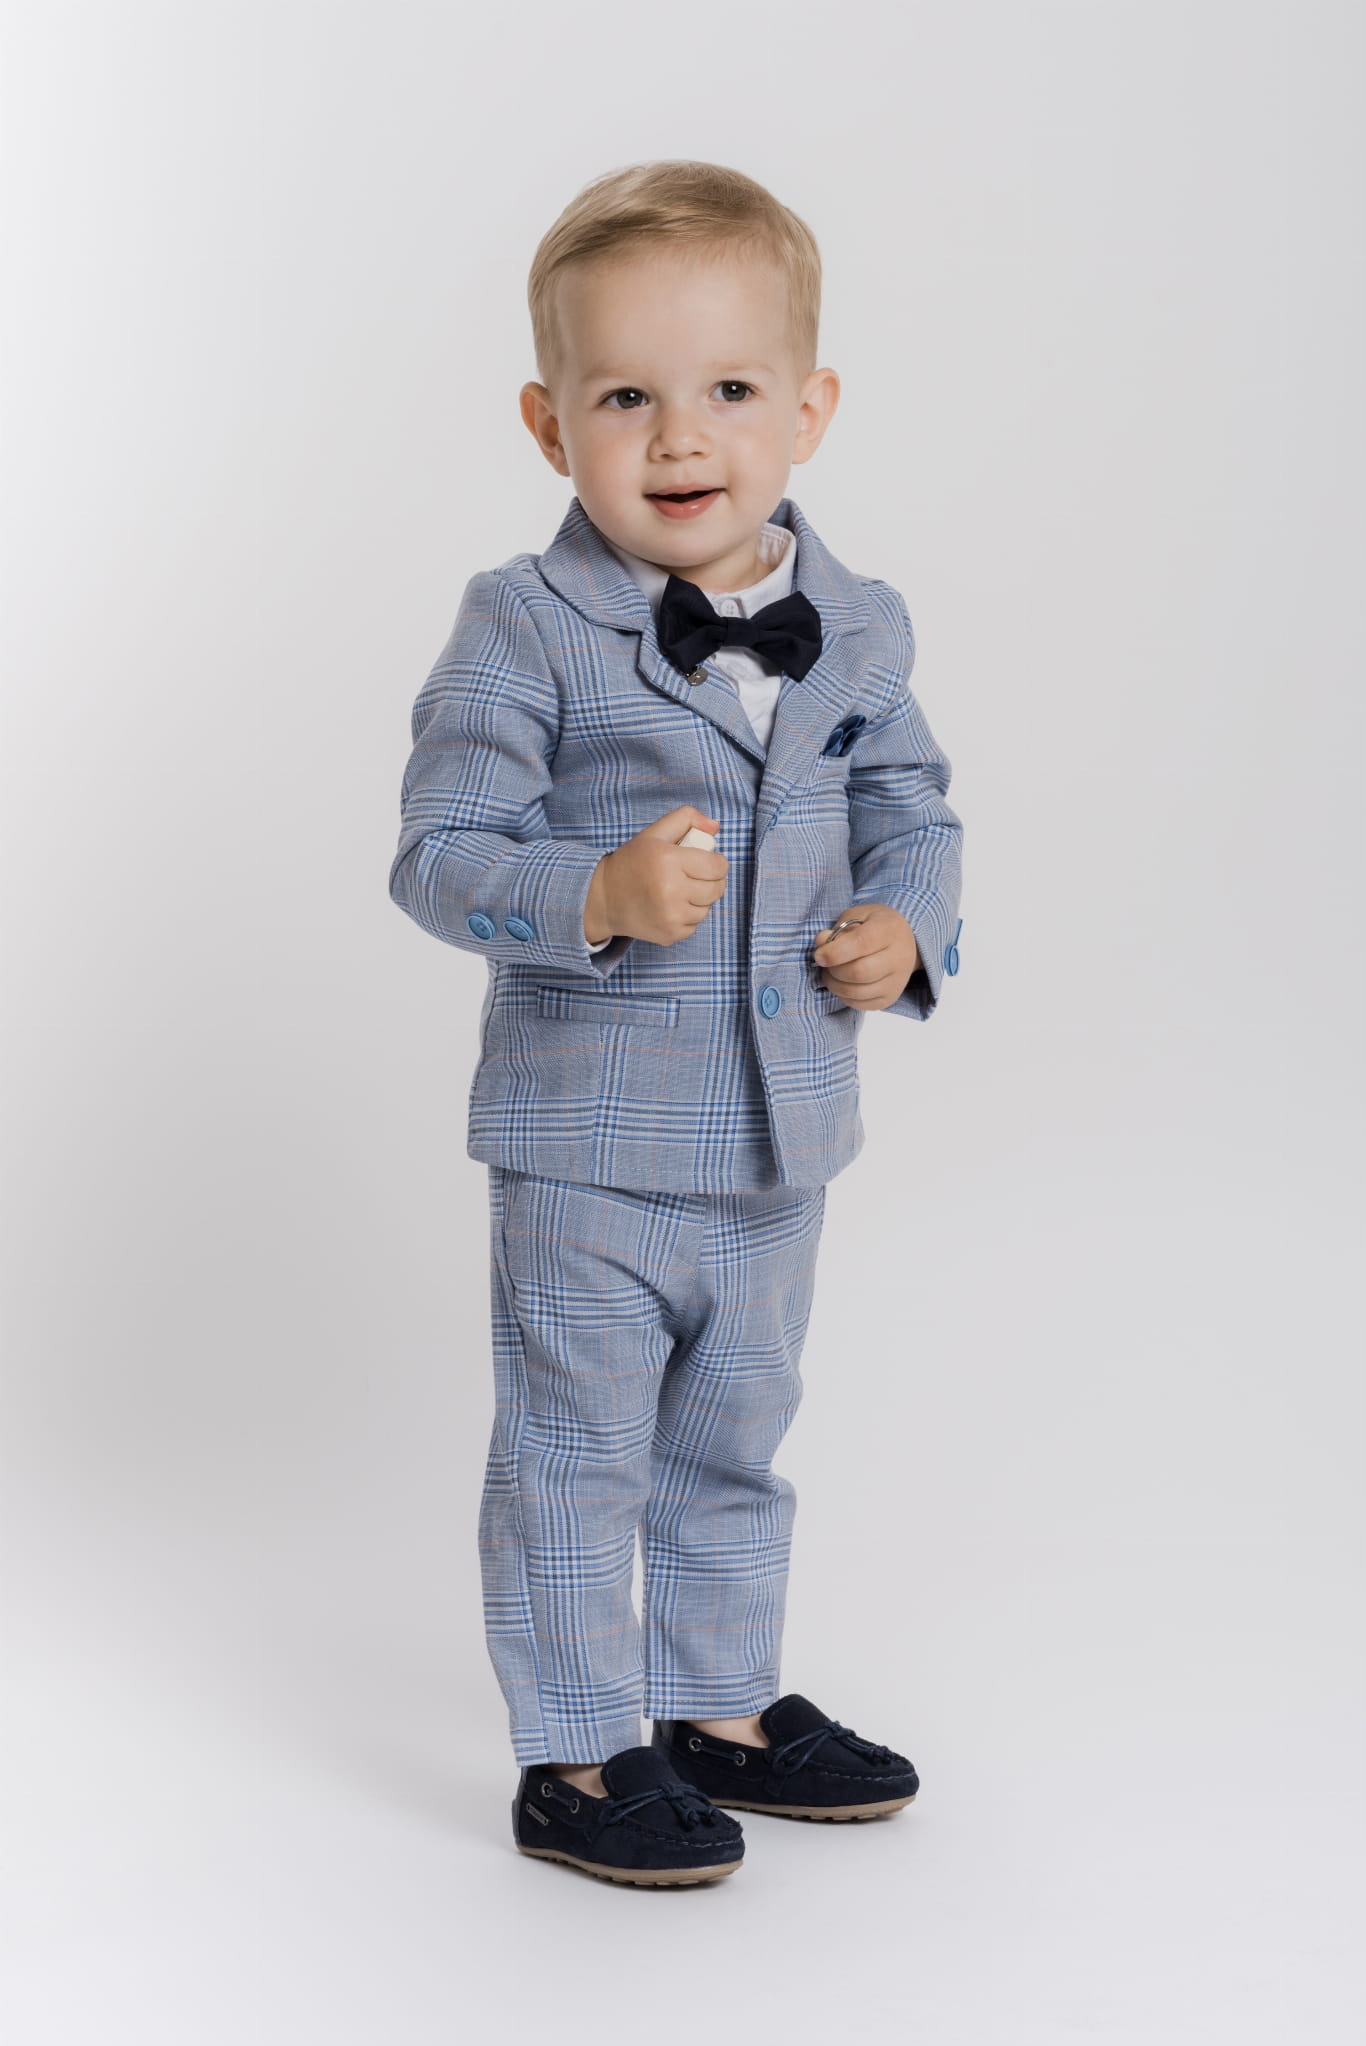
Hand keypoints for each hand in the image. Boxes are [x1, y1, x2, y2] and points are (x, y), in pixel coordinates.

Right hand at [584, 806, 728, 946]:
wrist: (604, 898)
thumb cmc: (632, 862)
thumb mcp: (654, 832)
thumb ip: (686, 818)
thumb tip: (715, 826)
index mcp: (669, 860)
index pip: (717, 866)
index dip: (718, 862)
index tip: (709, 861)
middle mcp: (671, 890)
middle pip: (717, 889)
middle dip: (713, 880)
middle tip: (697, 876)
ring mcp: (671, 916)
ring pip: (707, 908)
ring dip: (700, 900)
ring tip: (681, 891)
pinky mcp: (669, 934)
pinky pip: (694, 925)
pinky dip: (688, 917)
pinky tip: (671, 907)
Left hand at [813, 904, 920, 1010]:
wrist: (904, 943)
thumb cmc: (875, 926)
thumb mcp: (857, 916)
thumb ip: (838, 929)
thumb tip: (821, 942)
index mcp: (890, 929)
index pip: (861, 943)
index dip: (834, 952)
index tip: (818, 955)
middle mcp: (899, 957)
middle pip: (859, 972)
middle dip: (833, 970)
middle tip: (824, 963)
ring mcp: (897, 981)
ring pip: (857, 991)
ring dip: (834, 984)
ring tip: (831, 973)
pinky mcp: (890, 998)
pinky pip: (859, 1004)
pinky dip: (843, 995)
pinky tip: (843, 982)